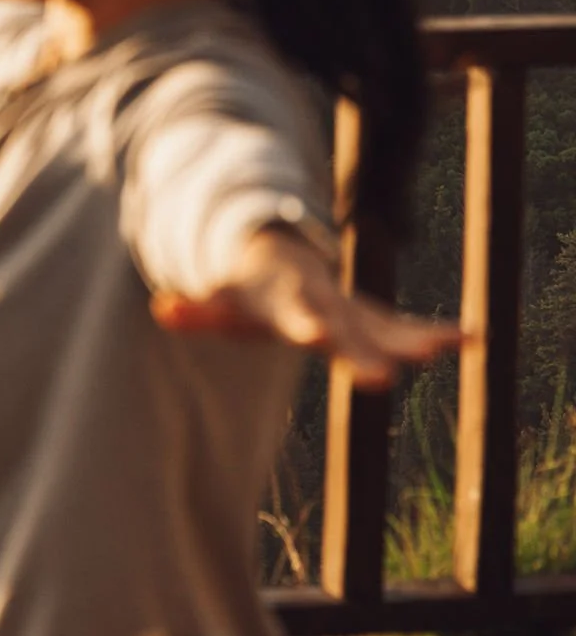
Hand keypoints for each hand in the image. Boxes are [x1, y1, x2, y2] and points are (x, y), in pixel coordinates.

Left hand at [151, 226, 464, 387]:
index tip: (316, 332)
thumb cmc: (246, 292)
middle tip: (386, 377)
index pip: (296, 312)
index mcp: (289, 298)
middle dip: (365, 351)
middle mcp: (328, 302)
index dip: (304, 321)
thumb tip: (163, 307)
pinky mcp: (370, 320)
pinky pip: (404, 327)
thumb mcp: (220, 303)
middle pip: (347, 328)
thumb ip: (195, 310)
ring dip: (414, 338)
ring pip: (385, 326)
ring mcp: (352, 310)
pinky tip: (472, 340)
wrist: (280, 258)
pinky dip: (435, 333)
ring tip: (448, 348)